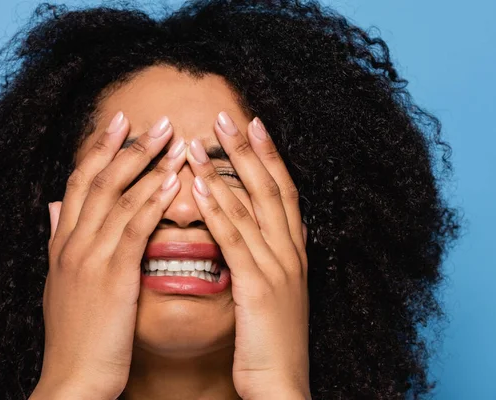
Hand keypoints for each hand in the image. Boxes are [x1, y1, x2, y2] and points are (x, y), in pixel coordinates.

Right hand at [33, 113, 185, 398]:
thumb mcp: (65, 282)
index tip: (120, 121)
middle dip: (127, 146)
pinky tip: (173, 182)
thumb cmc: (79, 334)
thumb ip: (64, 241)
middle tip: (156, 120)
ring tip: (174, 139)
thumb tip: (57, 209)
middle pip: (97, 180)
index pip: (81, 182)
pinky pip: (134, 230)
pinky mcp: (112, 278)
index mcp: (64, 243)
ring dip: (148, 165)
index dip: (99, 149)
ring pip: (117, 198)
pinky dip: (153, 202)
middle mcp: (73, 243)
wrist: (74, 378)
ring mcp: (90, 258)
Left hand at [186, 112, 310, 399]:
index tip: (256, 127)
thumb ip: (268, 262)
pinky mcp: (258, 288)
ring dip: (229, 169)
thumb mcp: (275, 296)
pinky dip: (220, 209)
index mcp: (295, 254)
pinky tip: (201, 185)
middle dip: (253, 150)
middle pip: (272, 189)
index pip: (285, 194)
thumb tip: (258, 236)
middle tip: (231, 117)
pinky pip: (236, 240)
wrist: (283, 386)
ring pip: (253, 207)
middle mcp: (291, 254)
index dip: (272, 158)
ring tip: (205, 139)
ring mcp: (277, 268)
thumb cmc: (273, 344)